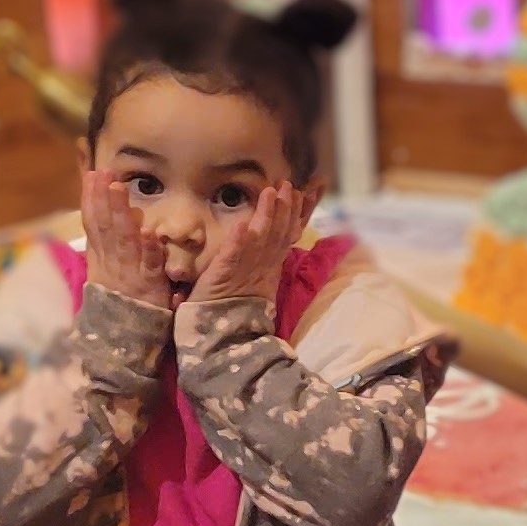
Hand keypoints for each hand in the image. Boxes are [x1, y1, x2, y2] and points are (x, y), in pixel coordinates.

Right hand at [80, 168, 176, 309]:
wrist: (120, 340)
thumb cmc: (117, 301)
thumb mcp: (103, 272)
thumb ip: (104, 246)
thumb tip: (101, 218)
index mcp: (100, 257)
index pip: (93, 223)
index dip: (92, 198)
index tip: (92, 175)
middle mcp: (111, 262)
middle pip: (105, 226)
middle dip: (104, 198)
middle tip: (104, 173)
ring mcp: (128, 273)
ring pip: (123, 239)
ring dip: (120, 213)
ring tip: (119, 189)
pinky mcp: (148, 287)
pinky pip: (148, 265)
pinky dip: (147, 249)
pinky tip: (146, 232)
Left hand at [190, 181, 300, 310]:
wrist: (224, 340)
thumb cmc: (233, 310)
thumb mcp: (255, 284)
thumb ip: (262, 263)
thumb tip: (266, 240)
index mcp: (269, 267)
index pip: (286, 235)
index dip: (295, 213)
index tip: (302, 192)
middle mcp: (261, 266)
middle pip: (278, 233)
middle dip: (284, 209)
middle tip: (289, 186)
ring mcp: (245, 271)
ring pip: (260, 239)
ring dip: (267, 216)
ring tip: (271, 193)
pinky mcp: (224, 277)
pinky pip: (233, 256)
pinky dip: (239, 240)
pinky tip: (243, 224)